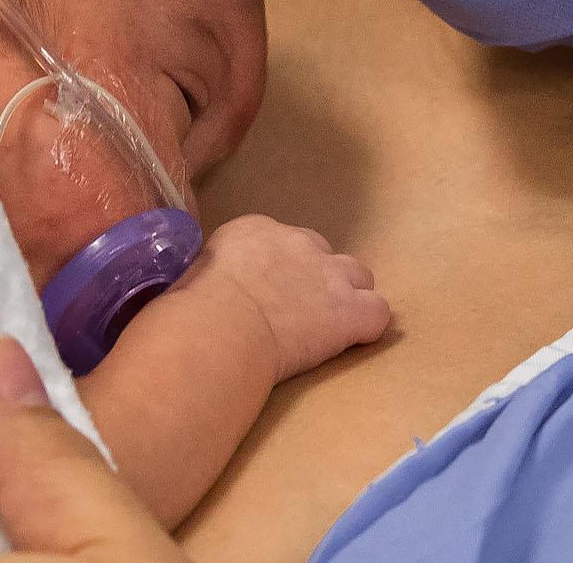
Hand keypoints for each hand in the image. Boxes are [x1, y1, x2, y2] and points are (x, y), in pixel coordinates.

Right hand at [173, 215, 389, 382]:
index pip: (283, 243)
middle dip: (317, 280)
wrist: (222, 324)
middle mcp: (299, 243)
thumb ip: (215, 273)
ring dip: (348, 298)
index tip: (268, 293)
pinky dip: (367, 326)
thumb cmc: (195, 307)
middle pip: (324, 254)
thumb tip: (204, 288)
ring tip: (330, 327)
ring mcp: (330, 275)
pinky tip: (351, 342)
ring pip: (360, 277)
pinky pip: (378, 313)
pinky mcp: (351, 310)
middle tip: (299, 312)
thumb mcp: (196, 274)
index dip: (281, 271)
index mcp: (257, 230)